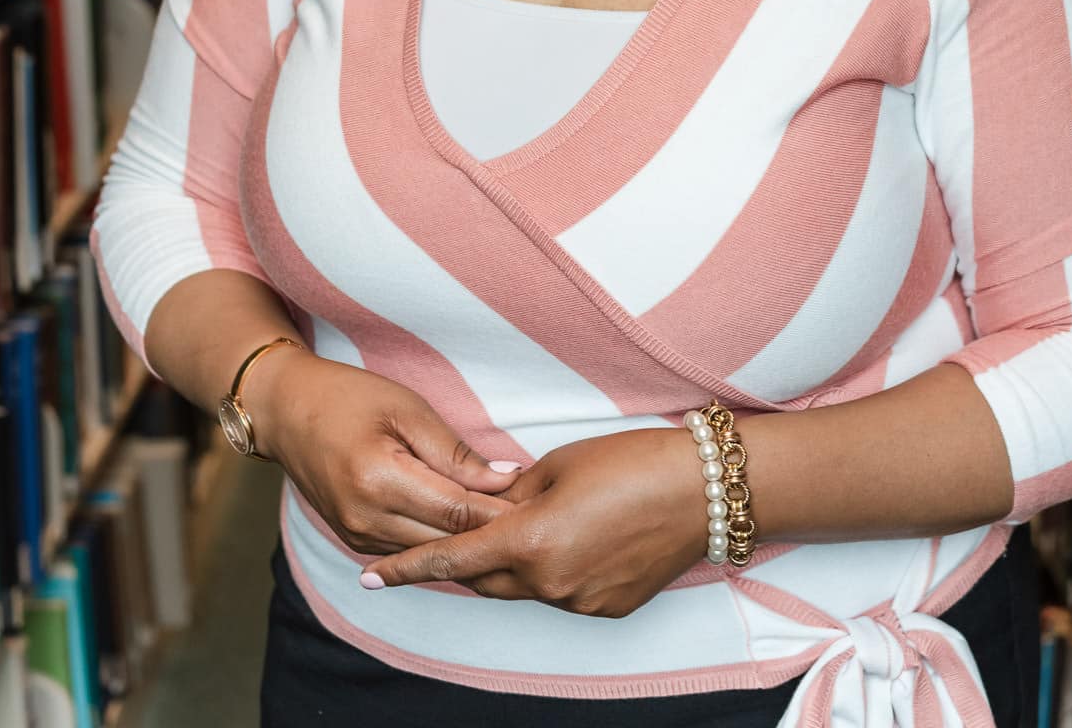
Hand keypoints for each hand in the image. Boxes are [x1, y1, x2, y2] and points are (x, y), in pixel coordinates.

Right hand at [246, 351, 520, 556]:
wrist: (285, 412)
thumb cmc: (348, 397)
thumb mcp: (406, 408)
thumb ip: (454, 451)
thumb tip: (504, 478)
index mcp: (379, 480)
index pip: (455, 511)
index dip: (499, 513)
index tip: (537, 507)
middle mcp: (365, 519)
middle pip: (445, 542)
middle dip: (490, 535)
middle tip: (536, 524)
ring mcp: (356, 535)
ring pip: (428, 554)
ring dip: (468, 544)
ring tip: (512, 531)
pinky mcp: (353, 539)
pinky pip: (407, 550)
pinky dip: (439, 543)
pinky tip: (469, 534)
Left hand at [363, 426, 711, 616]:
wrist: (701, 492)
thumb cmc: (631, 462)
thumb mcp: (560, 464)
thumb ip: (513, 494)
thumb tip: (488, 507)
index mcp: (529, 543)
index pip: (452, 559)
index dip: (407, 567)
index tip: (370, 576)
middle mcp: (548, 584)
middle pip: (483, 579)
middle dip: (462, 559)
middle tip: (446, 534)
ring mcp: (577, 603)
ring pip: (523, 587)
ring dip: (513, 562)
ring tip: (532, 523)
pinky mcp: (604, 609)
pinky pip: (559, 593)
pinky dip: (552, 570)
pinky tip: (575, 538)